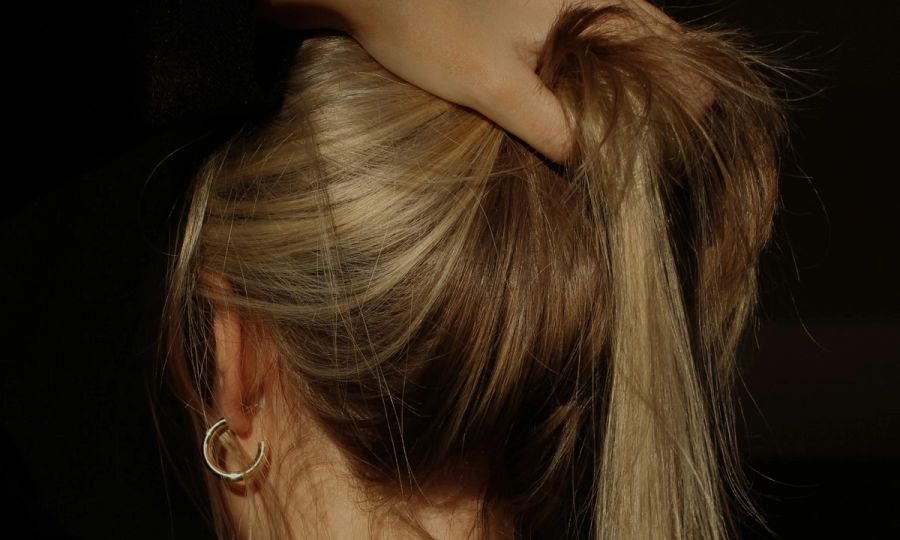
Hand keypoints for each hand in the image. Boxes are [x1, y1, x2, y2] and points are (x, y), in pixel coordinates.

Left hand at [260, 0, 677, 163]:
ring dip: (622, 78)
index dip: (683, 82)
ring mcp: (550, 1)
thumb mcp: (493, 86)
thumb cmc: (428, 27)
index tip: (701, 117)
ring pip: (606, 39)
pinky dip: (586, 71)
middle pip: (640, 36)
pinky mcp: (524, 12)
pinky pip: (573, 41)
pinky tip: (578, 103)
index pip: (659, 39)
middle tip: (676, 124)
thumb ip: (547, 124)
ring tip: (636, 123)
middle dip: (658, 80)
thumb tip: (587, 161)